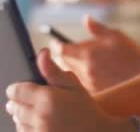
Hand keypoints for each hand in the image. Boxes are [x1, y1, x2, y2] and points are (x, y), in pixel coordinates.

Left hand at [5, 49, 130, 131]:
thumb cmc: (87, 109)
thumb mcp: (74, 86)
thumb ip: (54, 70)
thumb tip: (42, 53)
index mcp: (48, 98)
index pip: (16, 91)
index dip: (17, 88)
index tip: (21, 88)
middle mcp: (40, 116)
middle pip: (14, 107)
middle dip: (18, 102)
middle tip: (28, 100)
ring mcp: (39, 131)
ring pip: (17, 121)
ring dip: (22, 116)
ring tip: (37, 112)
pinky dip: (28, 128)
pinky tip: (40, 123)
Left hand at [50, 16, 139, 91]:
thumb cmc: (133, 54)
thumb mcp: (116, 36)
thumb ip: (97, 28)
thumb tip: (86, 19)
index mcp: (87, 53)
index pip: (61, 49)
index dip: (56, 46)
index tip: (55, 43)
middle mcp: (84, 69)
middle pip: (63, 64)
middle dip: (65, 57)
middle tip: (70, 53)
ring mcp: (88, 83)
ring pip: (71, 75)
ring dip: (74, 69)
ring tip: (85, 64)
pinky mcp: (94, 93)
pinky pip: (82, 85)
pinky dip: (83, 79)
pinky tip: (94, 76)